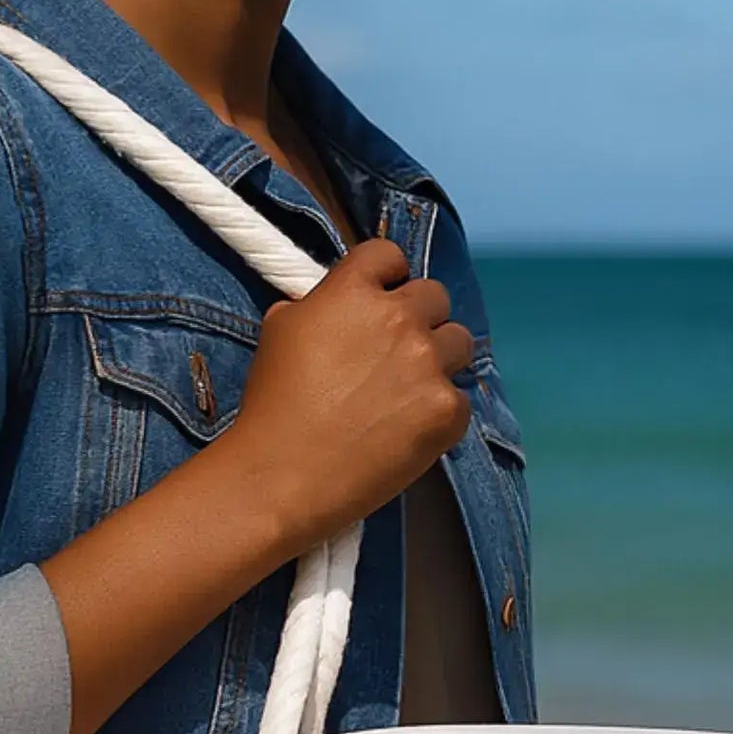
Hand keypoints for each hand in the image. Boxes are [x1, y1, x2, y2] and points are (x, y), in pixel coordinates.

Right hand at [224, 238, 474, 559]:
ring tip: (407, 394)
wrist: (281, 478)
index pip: (388, 255)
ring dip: (439, 361)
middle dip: (418, 320)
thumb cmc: (271, 410)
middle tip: (395, 357)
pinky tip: (406, 432)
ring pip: (459, 342)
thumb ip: (316, 305)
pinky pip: (460, 400)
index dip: (386, 278)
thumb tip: (332, 304)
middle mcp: (398, 318)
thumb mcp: (279, 333)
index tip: (382, 300)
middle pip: (435, 296)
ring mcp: (426, 363)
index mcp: (353, 291)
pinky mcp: (444, 410)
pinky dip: (439, 414)